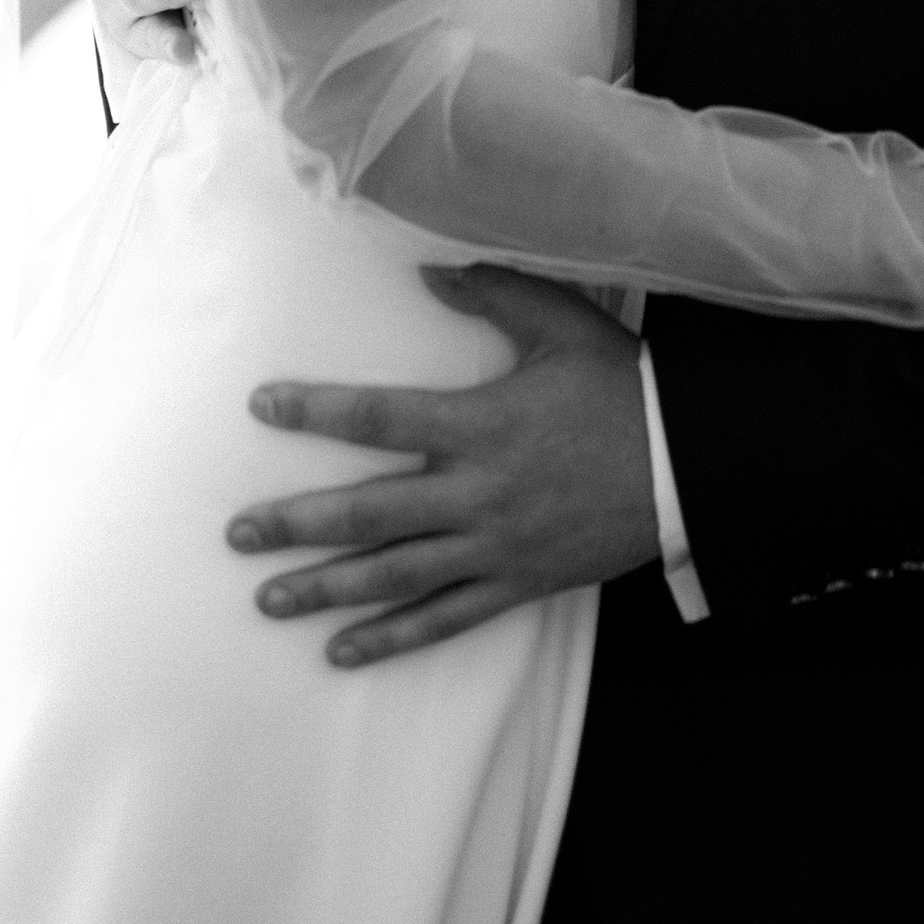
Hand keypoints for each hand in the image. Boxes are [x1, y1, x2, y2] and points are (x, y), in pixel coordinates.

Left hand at [226, 265, 658, 667]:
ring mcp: (494, 545)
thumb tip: (428, 273)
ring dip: (327, 589)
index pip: (380, 417)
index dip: (316, 410)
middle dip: (297, 523)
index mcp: (480, 424)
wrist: (688, 464)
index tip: (261, 406)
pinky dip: (392, 638)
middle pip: (370, 512)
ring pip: (396, 576)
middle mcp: (477, 492)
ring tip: (267, 599)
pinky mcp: (516, 582)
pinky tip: (341, 649)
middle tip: (236, 532)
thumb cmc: (622, 386)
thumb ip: (494, 294)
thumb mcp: (563, 325)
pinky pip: (444, 618)